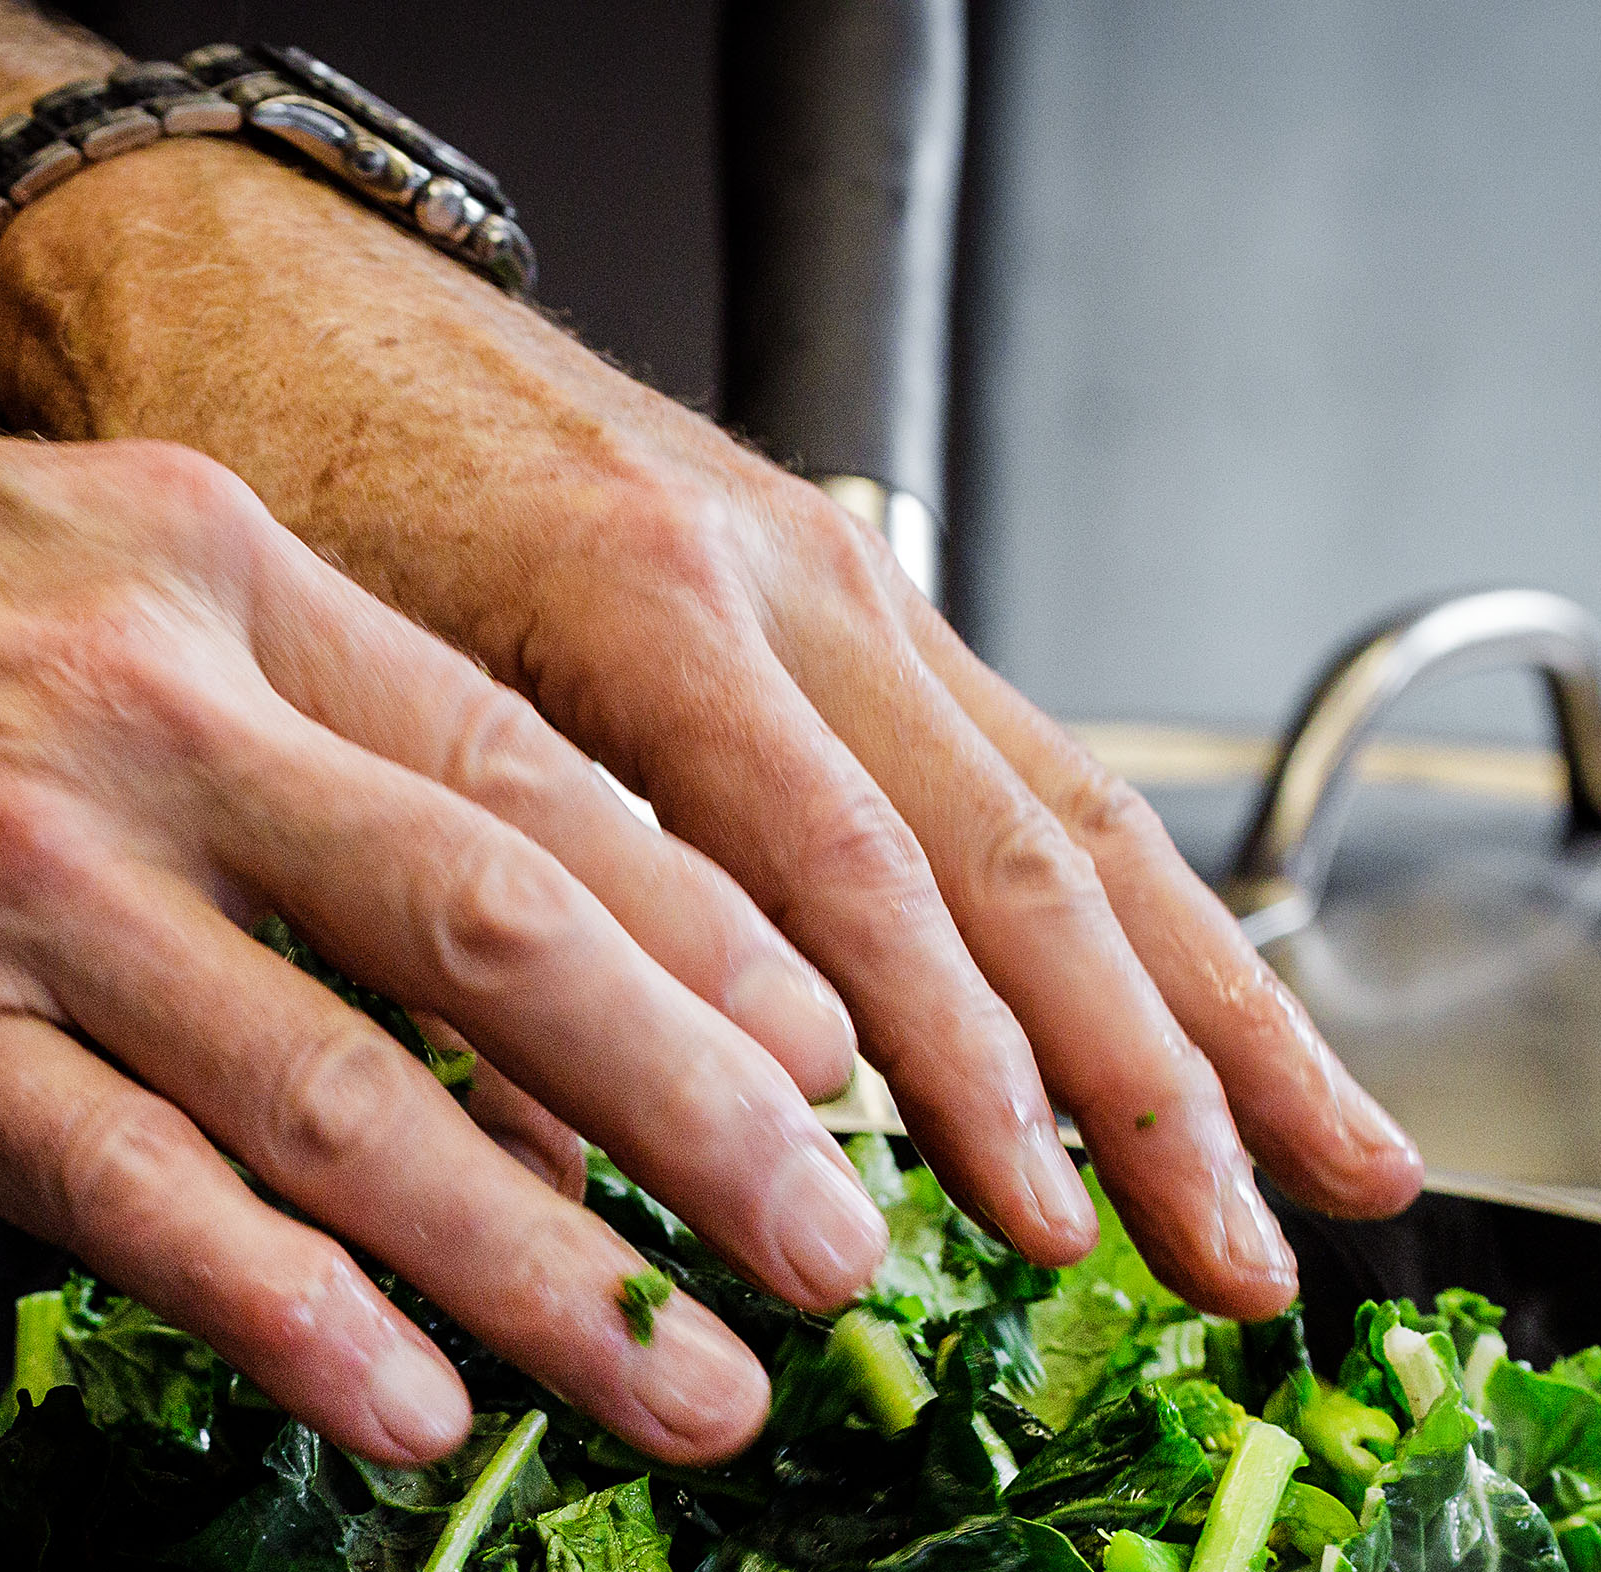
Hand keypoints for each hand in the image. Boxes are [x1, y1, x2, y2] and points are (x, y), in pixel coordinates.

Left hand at [0, 143, 1424, 1316]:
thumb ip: (463, 910)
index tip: (1041, 1226)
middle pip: (1025, 859)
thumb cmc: (273, 480)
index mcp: (641, 603)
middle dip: (1157, 1085)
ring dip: (1217, 1018)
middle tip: (1243, 1262)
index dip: (960, 1067)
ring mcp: (848, 583)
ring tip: (1332, 1171)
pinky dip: (1148, 928)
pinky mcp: (859, 601)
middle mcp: (786, 582)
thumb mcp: (322, 700)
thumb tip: (585, 1157)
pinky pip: (1039, 771)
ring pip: (1080, 816)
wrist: (268, 281)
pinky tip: (1221, 1037)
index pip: (847, 870)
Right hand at [0, 374, 890, 1466]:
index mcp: (228, 587)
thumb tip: (479, 963)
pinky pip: (132, 1190)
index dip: (719, 943)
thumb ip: (280, 739)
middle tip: (842, 1256)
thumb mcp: (67, 581)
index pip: (539, 777)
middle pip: (510, 929)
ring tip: (686, 1387)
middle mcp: (157, 717)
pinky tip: (403, 1408)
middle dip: (712, 1119)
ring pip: (351, 1092)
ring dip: (544, 1267)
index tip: (844, 1066)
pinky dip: (287, 1310)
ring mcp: (24, 873)